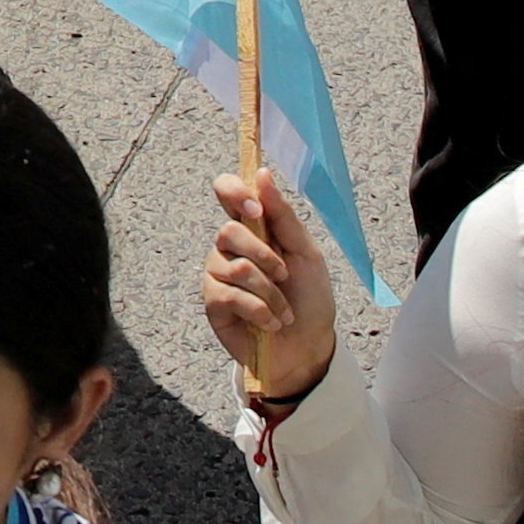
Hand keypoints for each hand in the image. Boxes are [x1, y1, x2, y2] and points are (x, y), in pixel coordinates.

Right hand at [204, 165, 341, 404]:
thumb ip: (283, 216)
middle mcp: (231, 248)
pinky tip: (270, 323)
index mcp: (254, 228)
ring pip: (234, 267)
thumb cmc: (309, 298)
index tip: (256, 208)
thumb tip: (262, 174)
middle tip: (284, 275)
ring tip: (282, 310)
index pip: (228, 192)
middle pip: (229, 231)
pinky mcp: (214, 303)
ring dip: (269, 292)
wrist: (307, 348)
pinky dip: (259, 310)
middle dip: (264, 256)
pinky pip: (229, 295)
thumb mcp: (306, 253)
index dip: (234, 192)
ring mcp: (219, 275)